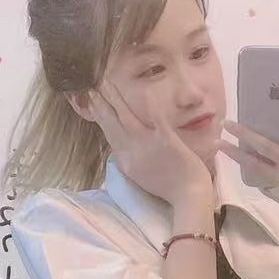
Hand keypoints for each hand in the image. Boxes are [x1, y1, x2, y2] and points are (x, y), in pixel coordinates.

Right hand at [87, 77, 215, 214]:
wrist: (188, 197)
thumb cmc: (169, 188)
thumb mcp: (140, 175)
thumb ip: (129, 158)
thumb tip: (119, 145)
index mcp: (125, 161)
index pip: (108, 133)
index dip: (99, 116)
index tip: (91, 102)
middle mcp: (130, 151)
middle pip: (110, 122)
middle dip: (99, 102)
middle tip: (89, 86)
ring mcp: (147, 144)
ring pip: (125, 116)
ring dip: (113, 97)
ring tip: (104, 82)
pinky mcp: (165, 139)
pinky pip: (154, 118)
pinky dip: (148, 105)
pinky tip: (142, 91)